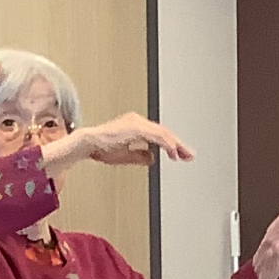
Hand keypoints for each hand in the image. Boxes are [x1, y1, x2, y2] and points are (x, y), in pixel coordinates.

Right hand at [69, 112, 193, 168]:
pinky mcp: (136, 127)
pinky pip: (156, 136)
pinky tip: (173, 152)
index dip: (171, 145)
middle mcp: (138, 121)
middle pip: (164, 133)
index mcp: (136, 125)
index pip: (159, 135)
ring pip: (163, 133)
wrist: (88, 143)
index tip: (180, 155)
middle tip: (189, 155)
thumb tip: (152, 158)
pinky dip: (166, 144)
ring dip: (175, 145)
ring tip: (183, 156)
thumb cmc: (101, 148)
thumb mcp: (126, 155)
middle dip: (178, 145)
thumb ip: (140, 155)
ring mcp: (137, 122)